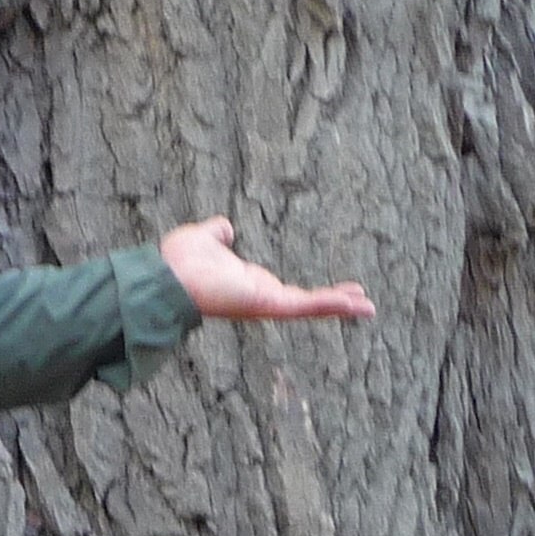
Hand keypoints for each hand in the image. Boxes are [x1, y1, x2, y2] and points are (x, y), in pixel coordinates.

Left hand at [160, 216, 373, 321]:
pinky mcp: (268, 303)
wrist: (166, 277)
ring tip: (368, 308)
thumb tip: (225, 228)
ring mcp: (265, 302)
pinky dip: (330, 304)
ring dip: (340, 307)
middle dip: (334, 303)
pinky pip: (305, 305)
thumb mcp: (205, 238)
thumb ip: (217, 234)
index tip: (334, 290)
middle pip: (305, 302)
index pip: (286, 289)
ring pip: (310, 306)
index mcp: (249, 283)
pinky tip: (356, 305)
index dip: (311, 291)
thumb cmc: (178, 262)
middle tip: (362, 304)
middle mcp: (260, 295)